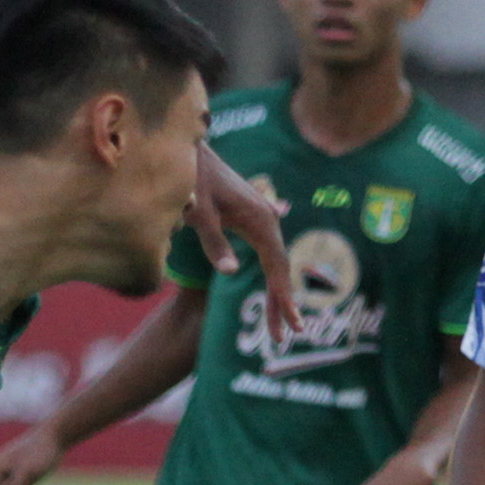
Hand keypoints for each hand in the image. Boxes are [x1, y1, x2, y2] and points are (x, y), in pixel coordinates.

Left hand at [191, 143, 302, 336]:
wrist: (191, 147)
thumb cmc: (193, 178)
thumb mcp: (199, 212)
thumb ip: (214, 242)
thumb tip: (231, 272)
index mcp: (259, 221)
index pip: (278, 268)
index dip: (285, 298)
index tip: (293, 324)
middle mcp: (266, 219)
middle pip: (279, 269)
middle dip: (281, 303)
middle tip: (283, 337)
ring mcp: (260, 217)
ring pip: (274, 261)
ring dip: (276, 291)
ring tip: (276, 322)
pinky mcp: (250, 216)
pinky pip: (266, 252)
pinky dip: (270, 273)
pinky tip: (275, 288)